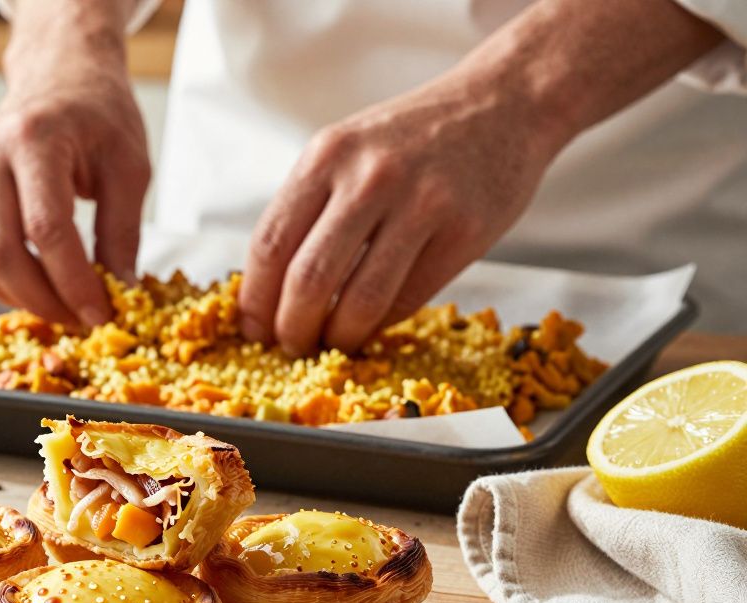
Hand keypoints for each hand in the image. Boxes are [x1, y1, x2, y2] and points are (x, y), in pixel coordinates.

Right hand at [0, 1, 148, 326]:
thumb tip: (118, 292)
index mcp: (34, 139)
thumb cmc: (99, 115)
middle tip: (80, 321)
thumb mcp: (129, 166)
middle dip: (42, 300)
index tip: (100, 314)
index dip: (73, 282)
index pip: (46, 229)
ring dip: (16, 298)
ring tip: (60, 307)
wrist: (61, 74)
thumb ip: (122, 231)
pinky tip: (36, 287)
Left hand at [239, 76, 563, 356]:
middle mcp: (369, 177)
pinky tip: (372, 325)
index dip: (255, 300)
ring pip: (360, 300)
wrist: (502, 103)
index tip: (252, 329)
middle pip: (308, 279)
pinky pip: (408, 300)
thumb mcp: (348, 149)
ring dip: (338, 338)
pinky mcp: (464, 232)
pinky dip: (382, 324)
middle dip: (291, 328)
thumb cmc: (412, 137)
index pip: (270, 244)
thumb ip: (309, 207)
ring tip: (332, 344)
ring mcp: (421, 204)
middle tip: (290, 347)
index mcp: (327, 155)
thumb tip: (269, 290)